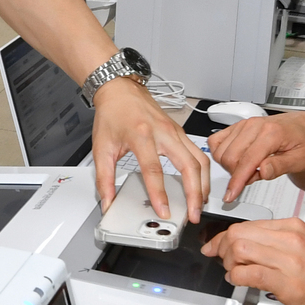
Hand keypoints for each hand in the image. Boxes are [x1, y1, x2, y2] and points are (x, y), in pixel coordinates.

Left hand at [91, 78, 208, 220]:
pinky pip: (199, 153)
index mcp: (141, 135)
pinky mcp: (180, 132)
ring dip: (203, 184)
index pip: (154, 170)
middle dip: (194, 194)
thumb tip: (107, 202)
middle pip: (189, 165)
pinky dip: (203, 172)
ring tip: (199, 204)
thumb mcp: (101, 148)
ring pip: (200, 160)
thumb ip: (104, 179)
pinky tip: (199, 185)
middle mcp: (163, 132)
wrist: (120, 90)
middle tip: (193, 214)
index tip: (164, 210)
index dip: (159, 194)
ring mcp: (175, 131)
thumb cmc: (112, 114)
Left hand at [201, 218, 304, 304]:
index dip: (225, 236)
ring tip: (231, 272)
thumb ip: (276, 243)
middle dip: (221, 248)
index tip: (216, 245)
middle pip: (238, 234)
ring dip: (227, 263)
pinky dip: (235, 277)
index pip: (247, 224)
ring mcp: (290, 261)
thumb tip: (244, 243)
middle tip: (220, 260)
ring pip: (240, 250)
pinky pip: (248, 273)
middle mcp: (292, 239)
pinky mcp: (288, 284)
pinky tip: (237, 281)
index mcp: (294, 227)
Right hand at [207, 112, 304, 203]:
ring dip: (230, 166)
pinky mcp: (237, 126)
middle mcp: (254, 126)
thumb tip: (263, 172)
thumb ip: (280, 166)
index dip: (237, 182)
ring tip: (250, 168)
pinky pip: (216, 141)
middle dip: (237, 174)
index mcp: (271, 133)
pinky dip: (221, 154)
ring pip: (220, 151)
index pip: (247, 161)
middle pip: (230, 157)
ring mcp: (244, 125)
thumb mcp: (300, 159)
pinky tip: (237, 160)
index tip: (231, 195)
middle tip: (254, 177)